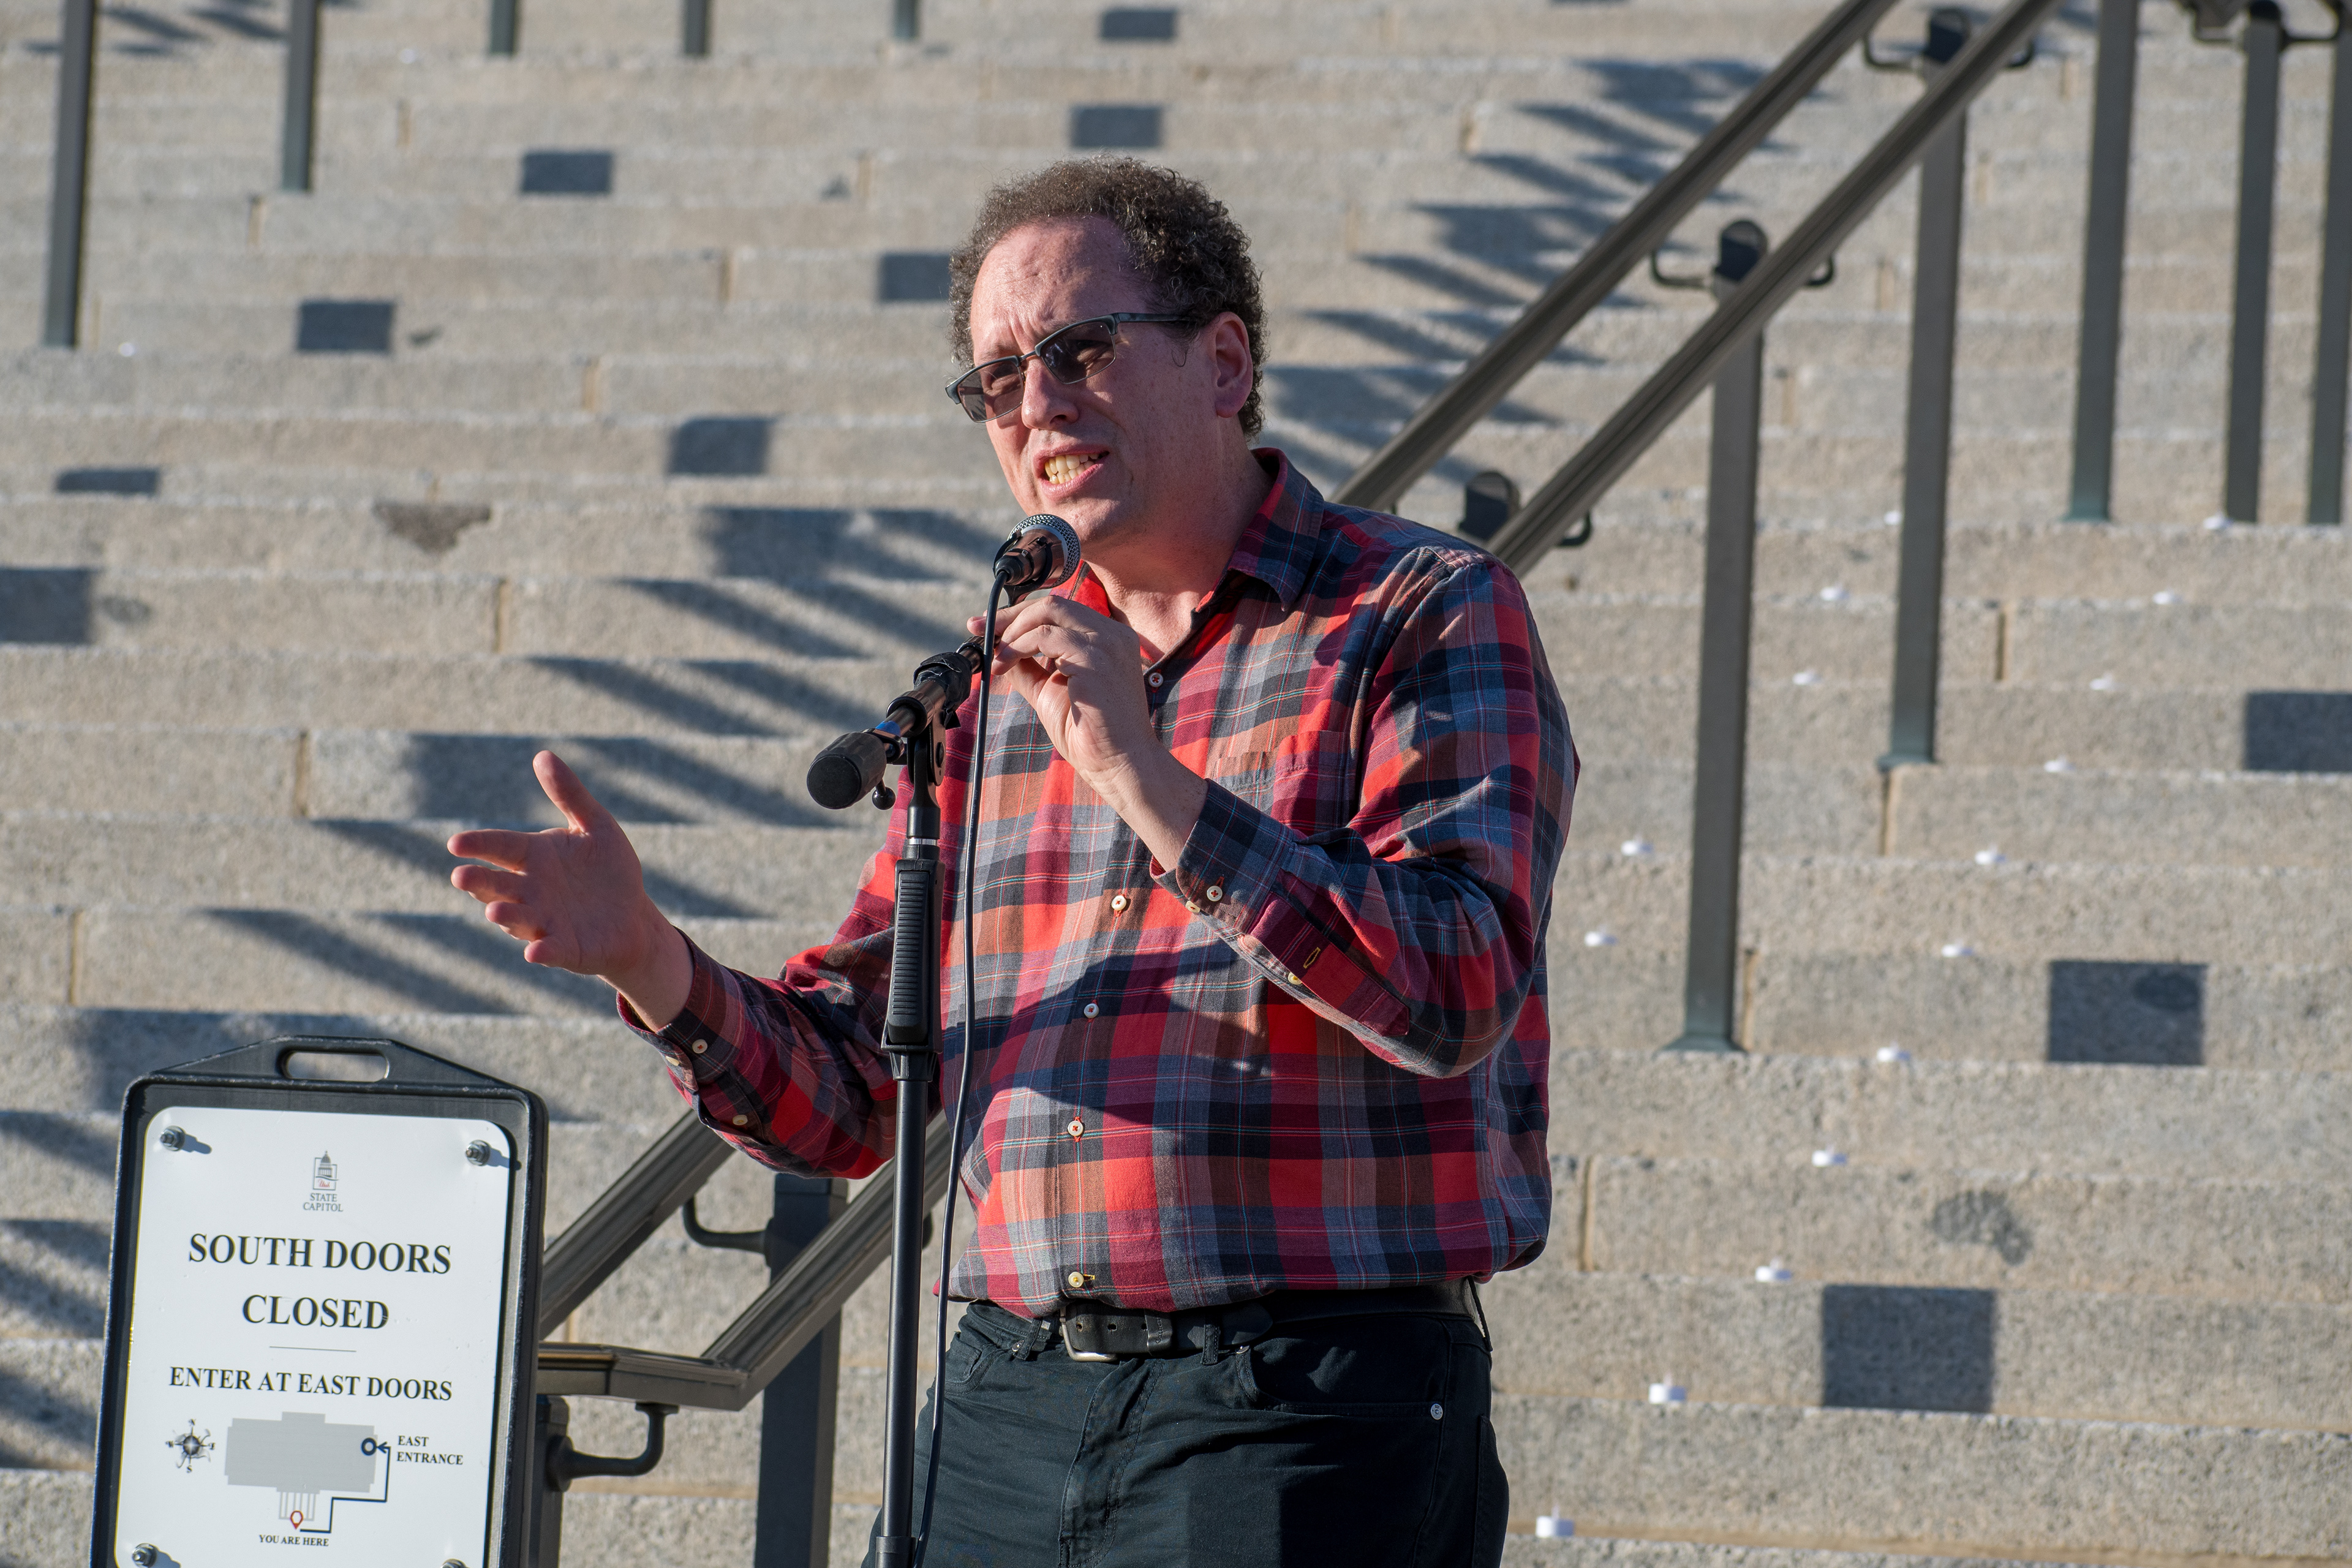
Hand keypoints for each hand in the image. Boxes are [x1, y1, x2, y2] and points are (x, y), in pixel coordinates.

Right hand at [447, 751, 690, 1026]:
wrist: (634, 916)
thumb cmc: (608, 869)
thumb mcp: (595, 826)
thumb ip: (569, 795)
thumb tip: (542, 755)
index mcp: (534, 857)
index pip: (500, 847)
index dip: (478, 845)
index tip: (455, 843)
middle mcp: (531, 890)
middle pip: (498, 885)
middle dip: (479, 882)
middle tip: (461, 877)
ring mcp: (544, 921)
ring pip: (518, 919)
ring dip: (506, 917)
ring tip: (494, 913)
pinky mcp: (565, 948)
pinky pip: (551, 950)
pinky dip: (543, 952)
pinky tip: (535, 953)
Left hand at [973, 598, 1206, 867]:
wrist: (1120, 765)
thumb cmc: (1091, 736)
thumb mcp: (1052, 692)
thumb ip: (1030, 668)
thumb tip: (999, 651)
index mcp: (1109, 639)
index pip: (1060, 610)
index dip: (1020, 614)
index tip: (987, 625)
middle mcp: (1112, 634)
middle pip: (1052, 604)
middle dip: (1010, 615)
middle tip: (979, 630)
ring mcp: (1106, 643)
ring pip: (1048, 613)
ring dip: (1012, 634)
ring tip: (994, 660)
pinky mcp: (1094, 657)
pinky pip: (1045, 636)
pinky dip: (1017, 647)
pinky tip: (1004, 666)